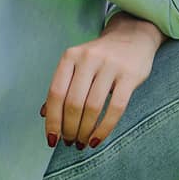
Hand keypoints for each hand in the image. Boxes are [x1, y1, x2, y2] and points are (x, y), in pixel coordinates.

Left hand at [40, 16, 162, 148]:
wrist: (133, 36)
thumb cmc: (100, 57)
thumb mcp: (77, 65)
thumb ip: (63, 86)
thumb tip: (45, 115)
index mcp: (70, 56)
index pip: (56, 93)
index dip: (52, 120)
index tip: (52, 140)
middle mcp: (88, 59)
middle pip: (73, 102)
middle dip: (70, 128)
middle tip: (70, 142)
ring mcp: (110, 66)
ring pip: (93, 107)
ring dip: (85, 131)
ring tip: (82, 142)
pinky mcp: (130, 75)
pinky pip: (116, 108)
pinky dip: (104, 128)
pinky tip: (97, 139)